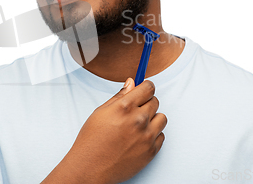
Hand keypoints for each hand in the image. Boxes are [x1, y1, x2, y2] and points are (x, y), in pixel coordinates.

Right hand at [46, 78, 166, 183]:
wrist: (91, 168)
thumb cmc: (91, 141)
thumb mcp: (100, 112)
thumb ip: (119, 96)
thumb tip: (131, 83)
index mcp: (125, 107)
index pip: (148, 88)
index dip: (145, 87)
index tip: (144, 90)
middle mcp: (138, 120)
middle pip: (155, 101)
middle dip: (146, 103)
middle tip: (134, 112)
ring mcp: (146, 136)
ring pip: (162, 118)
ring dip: (152, 119)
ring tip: (138, 125)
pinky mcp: (151, 151)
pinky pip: (161, 136)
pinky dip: (153, 135)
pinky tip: (139, 138)